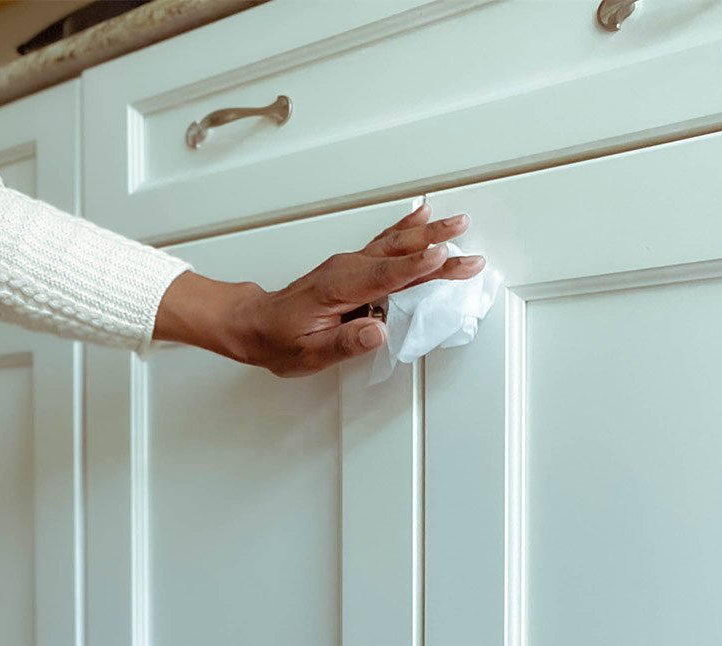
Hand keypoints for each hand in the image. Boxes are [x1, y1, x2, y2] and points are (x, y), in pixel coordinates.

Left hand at [153, 203, 484, 376]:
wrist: (255, 324)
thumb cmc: (279, 340)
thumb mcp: (308, 352)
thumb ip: (344, 343)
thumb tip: (378, 331)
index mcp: (338, 289)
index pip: (385, 276)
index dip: (416, 268)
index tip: (443, 257)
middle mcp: (346, 270)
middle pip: (397, 253)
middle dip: (433, 245)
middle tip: (466, 241)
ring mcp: (349, 265)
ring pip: (394, 244)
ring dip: (427, 233)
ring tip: (458, 222)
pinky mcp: (352, 266)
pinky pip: (384, 243)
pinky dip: (405, 229)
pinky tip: (421, 217)